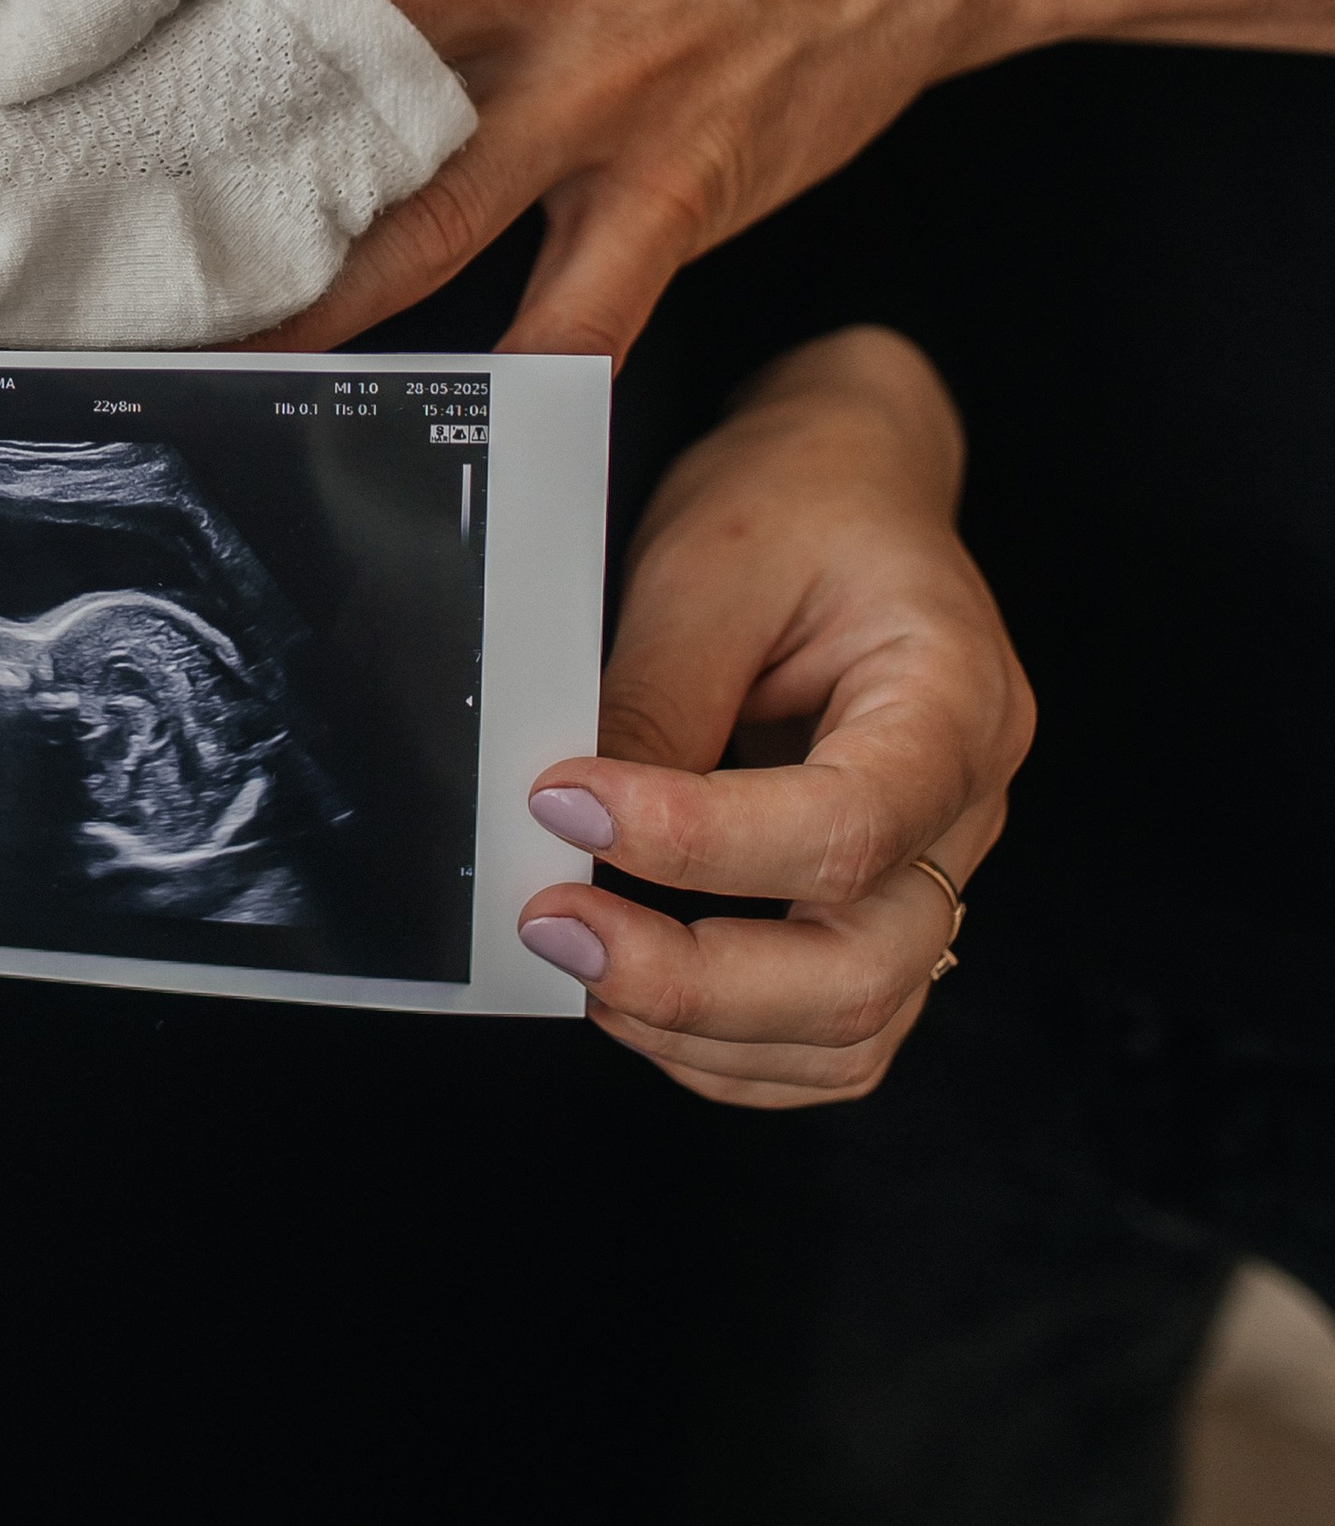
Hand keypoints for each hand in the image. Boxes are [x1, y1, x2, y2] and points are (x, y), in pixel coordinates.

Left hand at [203, 0, 1030, 356]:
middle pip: (298, 62)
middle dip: (167, 128)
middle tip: (42, 193)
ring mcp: (593, 95)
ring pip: (406, 219)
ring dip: (284, 290)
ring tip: (161, 338)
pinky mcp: (674, 188)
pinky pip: (575, 315)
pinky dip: (496, 383)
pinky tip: (392, 431)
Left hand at [516, 328, 1031, 1108]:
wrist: (850, 480)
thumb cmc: (796, 503)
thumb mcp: (709, 564)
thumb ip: (655, 703)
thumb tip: (570, 829)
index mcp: (956, 700)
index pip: (846, 824)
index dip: (697, 843)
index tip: (563, 803)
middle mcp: (969, 806)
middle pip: (865, 967)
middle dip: (696, 982)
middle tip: (556, 927)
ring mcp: (937, 869)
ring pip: (853, 1027)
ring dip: (704, 1030)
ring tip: (580, 963)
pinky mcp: (885, 904)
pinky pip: (832, 1028)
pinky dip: (732, 1045)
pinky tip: (638, 998)